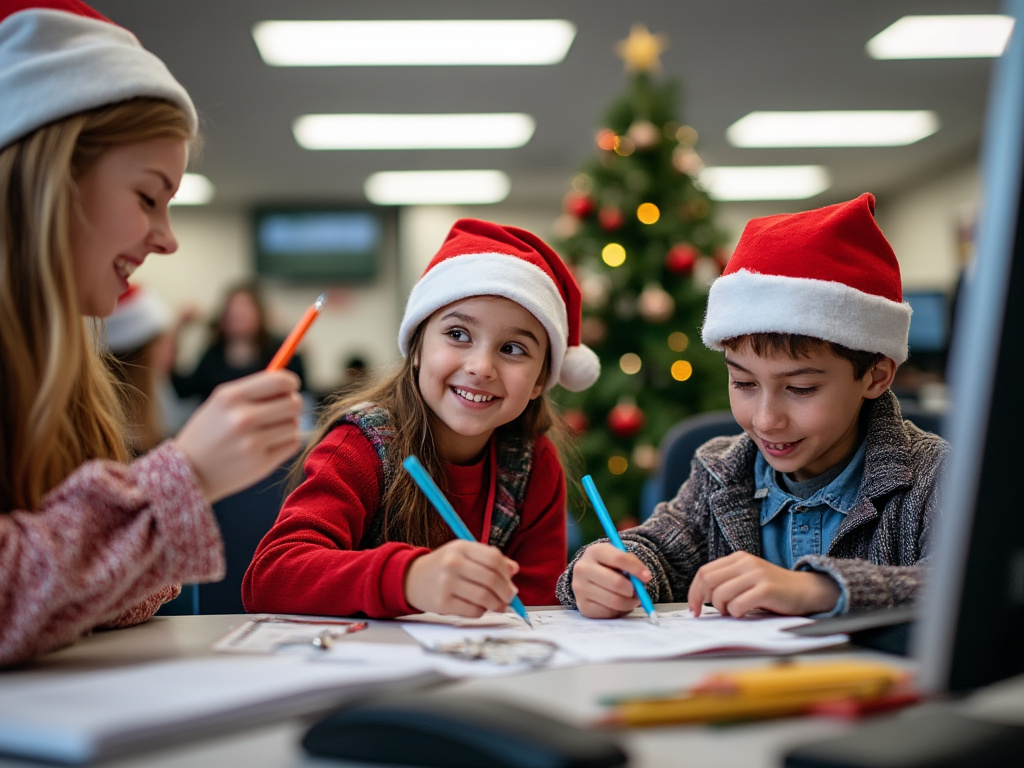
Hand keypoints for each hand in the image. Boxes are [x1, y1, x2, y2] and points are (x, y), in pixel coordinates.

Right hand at [173, 370, 301, 501]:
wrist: (189, 472)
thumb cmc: (210, 431)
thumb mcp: (221, 403)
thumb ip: (254, 390)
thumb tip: (290, 383)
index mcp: (231, 397)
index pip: (280, 381)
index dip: (291, 383)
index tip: (289, 388)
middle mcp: (242, 418)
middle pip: (294, 404)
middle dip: (292, 405)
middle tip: (281, 411)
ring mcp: (252, 443)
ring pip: (294, 425)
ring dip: (287, 426)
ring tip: (267, 431)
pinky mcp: (261, 464)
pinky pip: (293, 444)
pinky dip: (285, 443)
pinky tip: (267, 445)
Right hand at [405, 540, 519, 617]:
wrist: (411, 579)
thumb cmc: (443, 566)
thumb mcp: (464, 554)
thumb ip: (489, 559)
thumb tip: (514, 569)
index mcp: (461, 547)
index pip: (494, 558)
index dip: (506, 572)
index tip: (510, 581)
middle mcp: (452, 563)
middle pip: (491, 579)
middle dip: (506, 591)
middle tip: (509, 597)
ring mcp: (446, 583)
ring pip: (484, 597)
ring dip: (497, 604)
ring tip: (498, 605)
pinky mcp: (442, 603)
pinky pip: (473, 611)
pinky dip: (481, 612)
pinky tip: (479, 608)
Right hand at [571, 542, 651, 618]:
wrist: (588, 576)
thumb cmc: (608, 565)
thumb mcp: (619, 556)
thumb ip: (632, 563)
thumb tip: (644, 577)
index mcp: (594, 551)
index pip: (618, 558)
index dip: (636, 569)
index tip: (647, 577)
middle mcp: (582, 569)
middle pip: (616, 583)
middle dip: (633, 590)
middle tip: (637, 592)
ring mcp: (580, 589)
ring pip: (615, 601)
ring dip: (629, 602)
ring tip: (630, 598)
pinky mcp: (583, 606)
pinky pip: (609, 613)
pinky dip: (618, 611)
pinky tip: (617, 604)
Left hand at [687, 551, 840, 617]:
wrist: (805, 590)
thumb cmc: (773, 589)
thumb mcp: (747, 578)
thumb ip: (727, 581)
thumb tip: (700, 597)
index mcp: (738, 558)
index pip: (704, 572)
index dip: (694, 592)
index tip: (694, 608)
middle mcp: (745, 563)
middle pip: (708, 581)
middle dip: (705, 601)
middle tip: (713, 612)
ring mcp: (756, 574)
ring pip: (721, 594)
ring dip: (722, 609)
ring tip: (732, 612)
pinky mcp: (766, 589)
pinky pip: (738, 605)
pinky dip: (736, 613)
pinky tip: (743, 613)